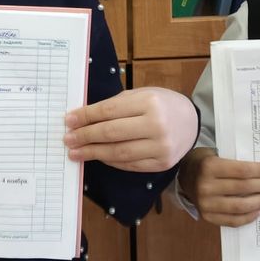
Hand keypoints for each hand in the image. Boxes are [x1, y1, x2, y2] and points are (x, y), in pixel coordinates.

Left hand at [64, 87, 197, 171]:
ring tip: (76, 152)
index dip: (86, 116)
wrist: (191, 122)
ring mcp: (160, 148)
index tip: (69, 120)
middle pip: (111, 133)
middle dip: (85, 136)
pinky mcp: (161, 164)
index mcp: (150, 103)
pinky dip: (110, 161)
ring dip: (93, 153)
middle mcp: (156, 126)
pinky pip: (129, 164)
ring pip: (118, 153)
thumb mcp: (141, 95)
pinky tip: (98, 156)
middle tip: (68, 139)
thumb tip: (82, 118)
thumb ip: (115, 105)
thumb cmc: (161, 104)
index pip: (109, 110)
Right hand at [178, 147, 259, 226]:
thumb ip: (237, 164)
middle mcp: (206, 187)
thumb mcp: (217, 155)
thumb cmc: (205, 163)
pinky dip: (249, 217)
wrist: (183, 176)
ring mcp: (206, 204)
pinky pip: (233, 220)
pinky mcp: (208, 217)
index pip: (242, 171)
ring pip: (240, 206)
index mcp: (210, 167)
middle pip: (243, 188)